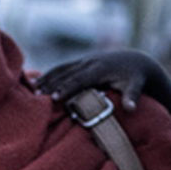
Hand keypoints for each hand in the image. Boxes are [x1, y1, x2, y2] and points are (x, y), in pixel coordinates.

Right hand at [34, 49, 161, 108]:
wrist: (137, 60)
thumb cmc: (136, 77)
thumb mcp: (138, 85)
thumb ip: (133, 96)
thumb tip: (132, 109)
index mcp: (100, 68)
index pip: (80, 79)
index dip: (67, 88)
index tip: (56, 98)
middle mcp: (89, 62)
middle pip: (66, 74)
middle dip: (52, 84)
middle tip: (37, 96)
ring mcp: (84, 61)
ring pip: (61, 69)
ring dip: (47, 78)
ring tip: (33, 90)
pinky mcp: (81, 62)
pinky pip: (62, 68)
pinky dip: (50, 74)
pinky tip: (37, 82)